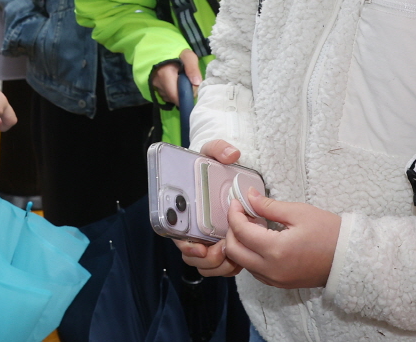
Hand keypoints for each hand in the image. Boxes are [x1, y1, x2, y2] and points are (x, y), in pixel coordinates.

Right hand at [152, 48, 203, 103]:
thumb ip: (192, 68)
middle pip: (173, 98)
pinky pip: (164, 95)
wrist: (160, 48)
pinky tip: (173, 82)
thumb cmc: (177, 53)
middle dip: (182, 94)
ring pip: (169, 97)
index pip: (176, 96)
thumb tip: (196, 83)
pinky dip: (171, 91)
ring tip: (179, 80)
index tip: (192, 88)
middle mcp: (157, 82)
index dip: (186, 97)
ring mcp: (153, 85)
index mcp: (165, 74)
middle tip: (187, 83)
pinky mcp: (152, 86)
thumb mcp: (188, 56)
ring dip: (176, 93)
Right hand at [175, 140, 246, 275]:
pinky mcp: (220, 246)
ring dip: (218, 265)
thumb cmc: (210, 167)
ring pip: (206, 265)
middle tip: (220, 251)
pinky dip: (227, 266)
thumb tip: (231, 155)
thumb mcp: (212, 153)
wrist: (220, 177)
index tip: (199, 246)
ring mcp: (206, 239)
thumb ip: (218, 149)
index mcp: (184, 209)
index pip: (177, 234)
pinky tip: (238, 257)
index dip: (186, 246)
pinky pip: (220, 266)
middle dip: (206, 260)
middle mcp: (192, 228)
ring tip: (232, 255)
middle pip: (192, 256)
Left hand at [220, 188, 340, 288]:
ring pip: (242, 263)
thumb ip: (268, 205)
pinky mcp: (280, 284)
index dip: (234, 213)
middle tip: (241, 214)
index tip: (237, 202)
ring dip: (240, 243)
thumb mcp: (298, 212)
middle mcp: (271, 269)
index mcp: (275, 250)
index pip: (240, 231)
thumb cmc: (329, 233)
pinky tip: (260, 240)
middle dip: (231, 230)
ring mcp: (276, 280)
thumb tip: (248, 196)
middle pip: (233, 251)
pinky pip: (255, 271)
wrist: (351, 258)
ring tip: (253, 225)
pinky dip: (250, 256)